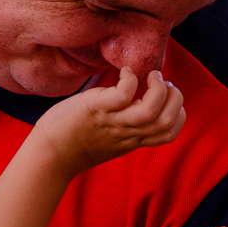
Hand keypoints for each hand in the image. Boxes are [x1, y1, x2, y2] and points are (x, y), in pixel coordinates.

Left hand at [30, 68, 185, 177]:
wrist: (49, 154)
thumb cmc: (74, 141)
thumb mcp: (108, 137)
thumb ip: (123, 123)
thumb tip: (130, 95)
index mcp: (132, 140)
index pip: (169, 132)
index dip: (178, 113)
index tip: (166, 99)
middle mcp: (126, 133)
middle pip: (167, 121)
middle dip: (175, 98)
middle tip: (162, 83)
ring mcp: (112, 121)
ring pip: (152, 110)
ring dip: (158, 88)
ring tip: (150, 76)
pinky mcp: (96, 108)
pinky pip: (124, 94)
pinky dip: (130, 79)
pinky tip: (124, 72)